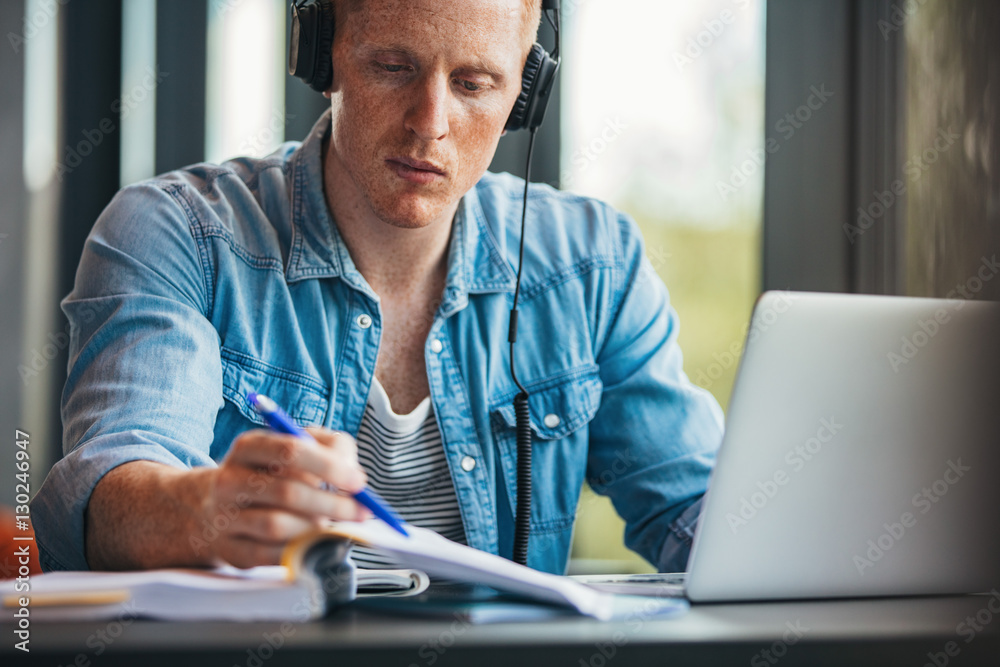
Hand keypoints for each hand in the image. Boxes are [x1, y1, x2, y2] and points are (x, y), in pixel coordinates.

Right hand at [196, 427, 370, 567]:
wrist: (221, 506)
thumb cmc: (276, 474)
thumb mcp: (303, 447)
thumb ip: (334, 450)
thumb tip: (355, 478)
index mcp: (250, 446)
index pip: (290, 451)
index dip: (329, 467)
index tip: (358, 483)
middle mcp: (230, 479)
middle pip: (287, 492)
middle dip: (331, 504)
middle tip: (360, 513)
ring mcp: (225, 516)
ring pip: (276, 525)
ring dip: (315, 529)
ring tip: (331, 526)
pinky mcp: (229, 549)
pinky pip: (268, 554)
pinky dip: (298, 551)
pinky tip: (314, 544)